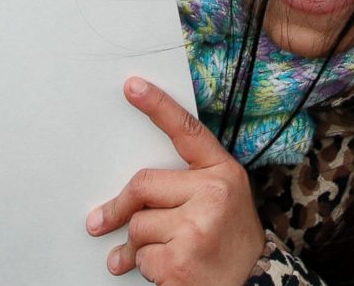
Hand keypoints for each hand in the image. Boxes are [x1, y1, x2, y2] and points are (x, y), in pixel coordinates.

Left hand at [87, 77, 264, 284]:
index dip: (157, 106)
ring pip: (137, 226)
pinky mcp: (179, 261)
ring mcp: (196, 228)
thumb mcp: (221, 201)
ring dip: (138, 246)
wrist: (254, 285)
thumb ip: (184, 186)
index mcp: (223, 173)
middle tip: (99, 221)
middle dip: (119, 208)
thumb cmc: (232, 241)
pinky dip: (145, 268)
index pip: (186, 131)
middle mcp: (213, 195)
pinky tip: (168, 269)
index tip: (133, 87)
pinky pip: (140, 258)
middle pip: (143, 185)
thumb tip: (130, 196)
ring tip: (162, 252)